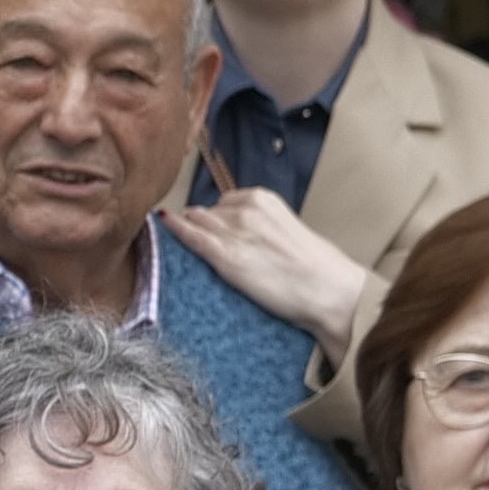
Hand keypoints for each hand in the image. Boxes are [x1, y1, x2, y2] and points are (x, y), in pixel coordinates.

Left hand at [156, 186, 379, 355]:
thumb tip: (240, 233)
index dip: (219, 220)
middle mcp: (245, 209)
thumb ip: (261, 226)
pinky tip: (160, 225)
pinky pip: (190, 237)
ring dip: (190, 232)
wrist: (328, 290)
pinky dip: (173, 230)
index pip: (225, 202)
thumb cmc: (314, 269)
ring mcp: (233, 231)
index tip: (217, 233)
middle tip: (207, 248)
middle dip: (203, 227)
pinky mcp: (225, 256)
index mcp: (262, 199)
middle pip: (207, 212)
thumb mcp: (286, 232)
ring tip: (188, 248)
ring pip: (196, 222)